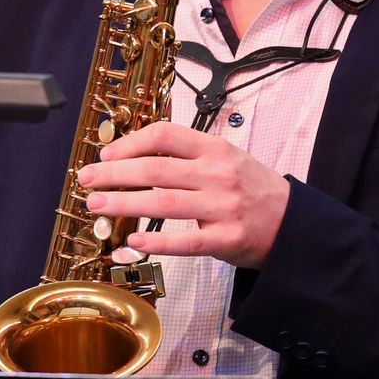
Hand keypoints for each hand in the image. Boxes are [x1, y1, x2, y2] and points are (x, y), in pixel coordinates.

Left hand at [78, 120, 290, 267]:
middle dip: (114, 174)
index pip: (165, 136)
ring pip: (163, 202)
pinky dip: (157, 242)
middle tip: (86, 180)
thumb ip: (186, 158)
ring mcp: (222, 207)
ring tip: (97, 206)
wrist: (292, 222)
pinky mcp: (226, 238)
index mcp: (214, 149)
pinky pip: (185, 241)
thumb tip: (133, 159)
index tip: (106, 155)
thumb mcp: (224, 160)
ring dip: (123, 203)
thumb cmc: (250, 189)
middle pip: (155, 169)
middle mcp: (217, 174)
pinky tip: (133, 241)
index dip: (130, 143)